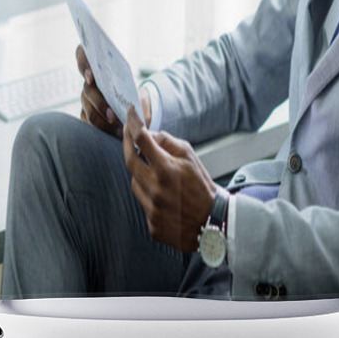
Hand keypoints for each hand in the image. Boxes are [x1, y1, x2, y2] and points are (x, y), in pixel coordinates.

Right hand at [76, 45, 151, 137]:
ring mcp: (86, 99)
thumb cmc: (137, 96)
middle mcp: (90, 82)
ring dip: (102, 121)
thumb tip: (131, 106)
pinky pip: (88, 123)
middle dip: (100, 103)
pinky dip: (102, 129)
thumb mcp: (140, 92)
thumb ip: (134, 96)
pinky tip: (115, 134)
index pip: (82, 55)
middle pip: (87, 90)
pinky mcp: (86, 115)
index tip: (91, 76)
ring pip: (88, 110)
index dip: (83, 64)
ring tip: (118, 128)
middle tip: (112, 114)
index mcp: (100, 68)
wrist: (139, 109)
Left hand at [123, 107, 216, 251]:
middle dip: (126, 143)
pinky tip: (163, 196)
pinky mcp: (151, 224)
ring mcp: (152, 208)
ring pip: (134, 182)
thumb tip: (149, 135)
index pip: (142, 140)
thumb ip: (168, 142)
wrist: (212, 221)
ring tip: (155, 173)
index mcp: (167, 169)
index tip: (130, 113)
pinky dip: (148, 194)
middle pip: (129, 160)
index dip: (134, 123)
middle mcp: (156, 189)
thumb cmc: (202, 186)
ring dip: (140, 173)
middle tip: (127, 132)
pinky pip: (142, 202)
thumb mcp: (191, 157)